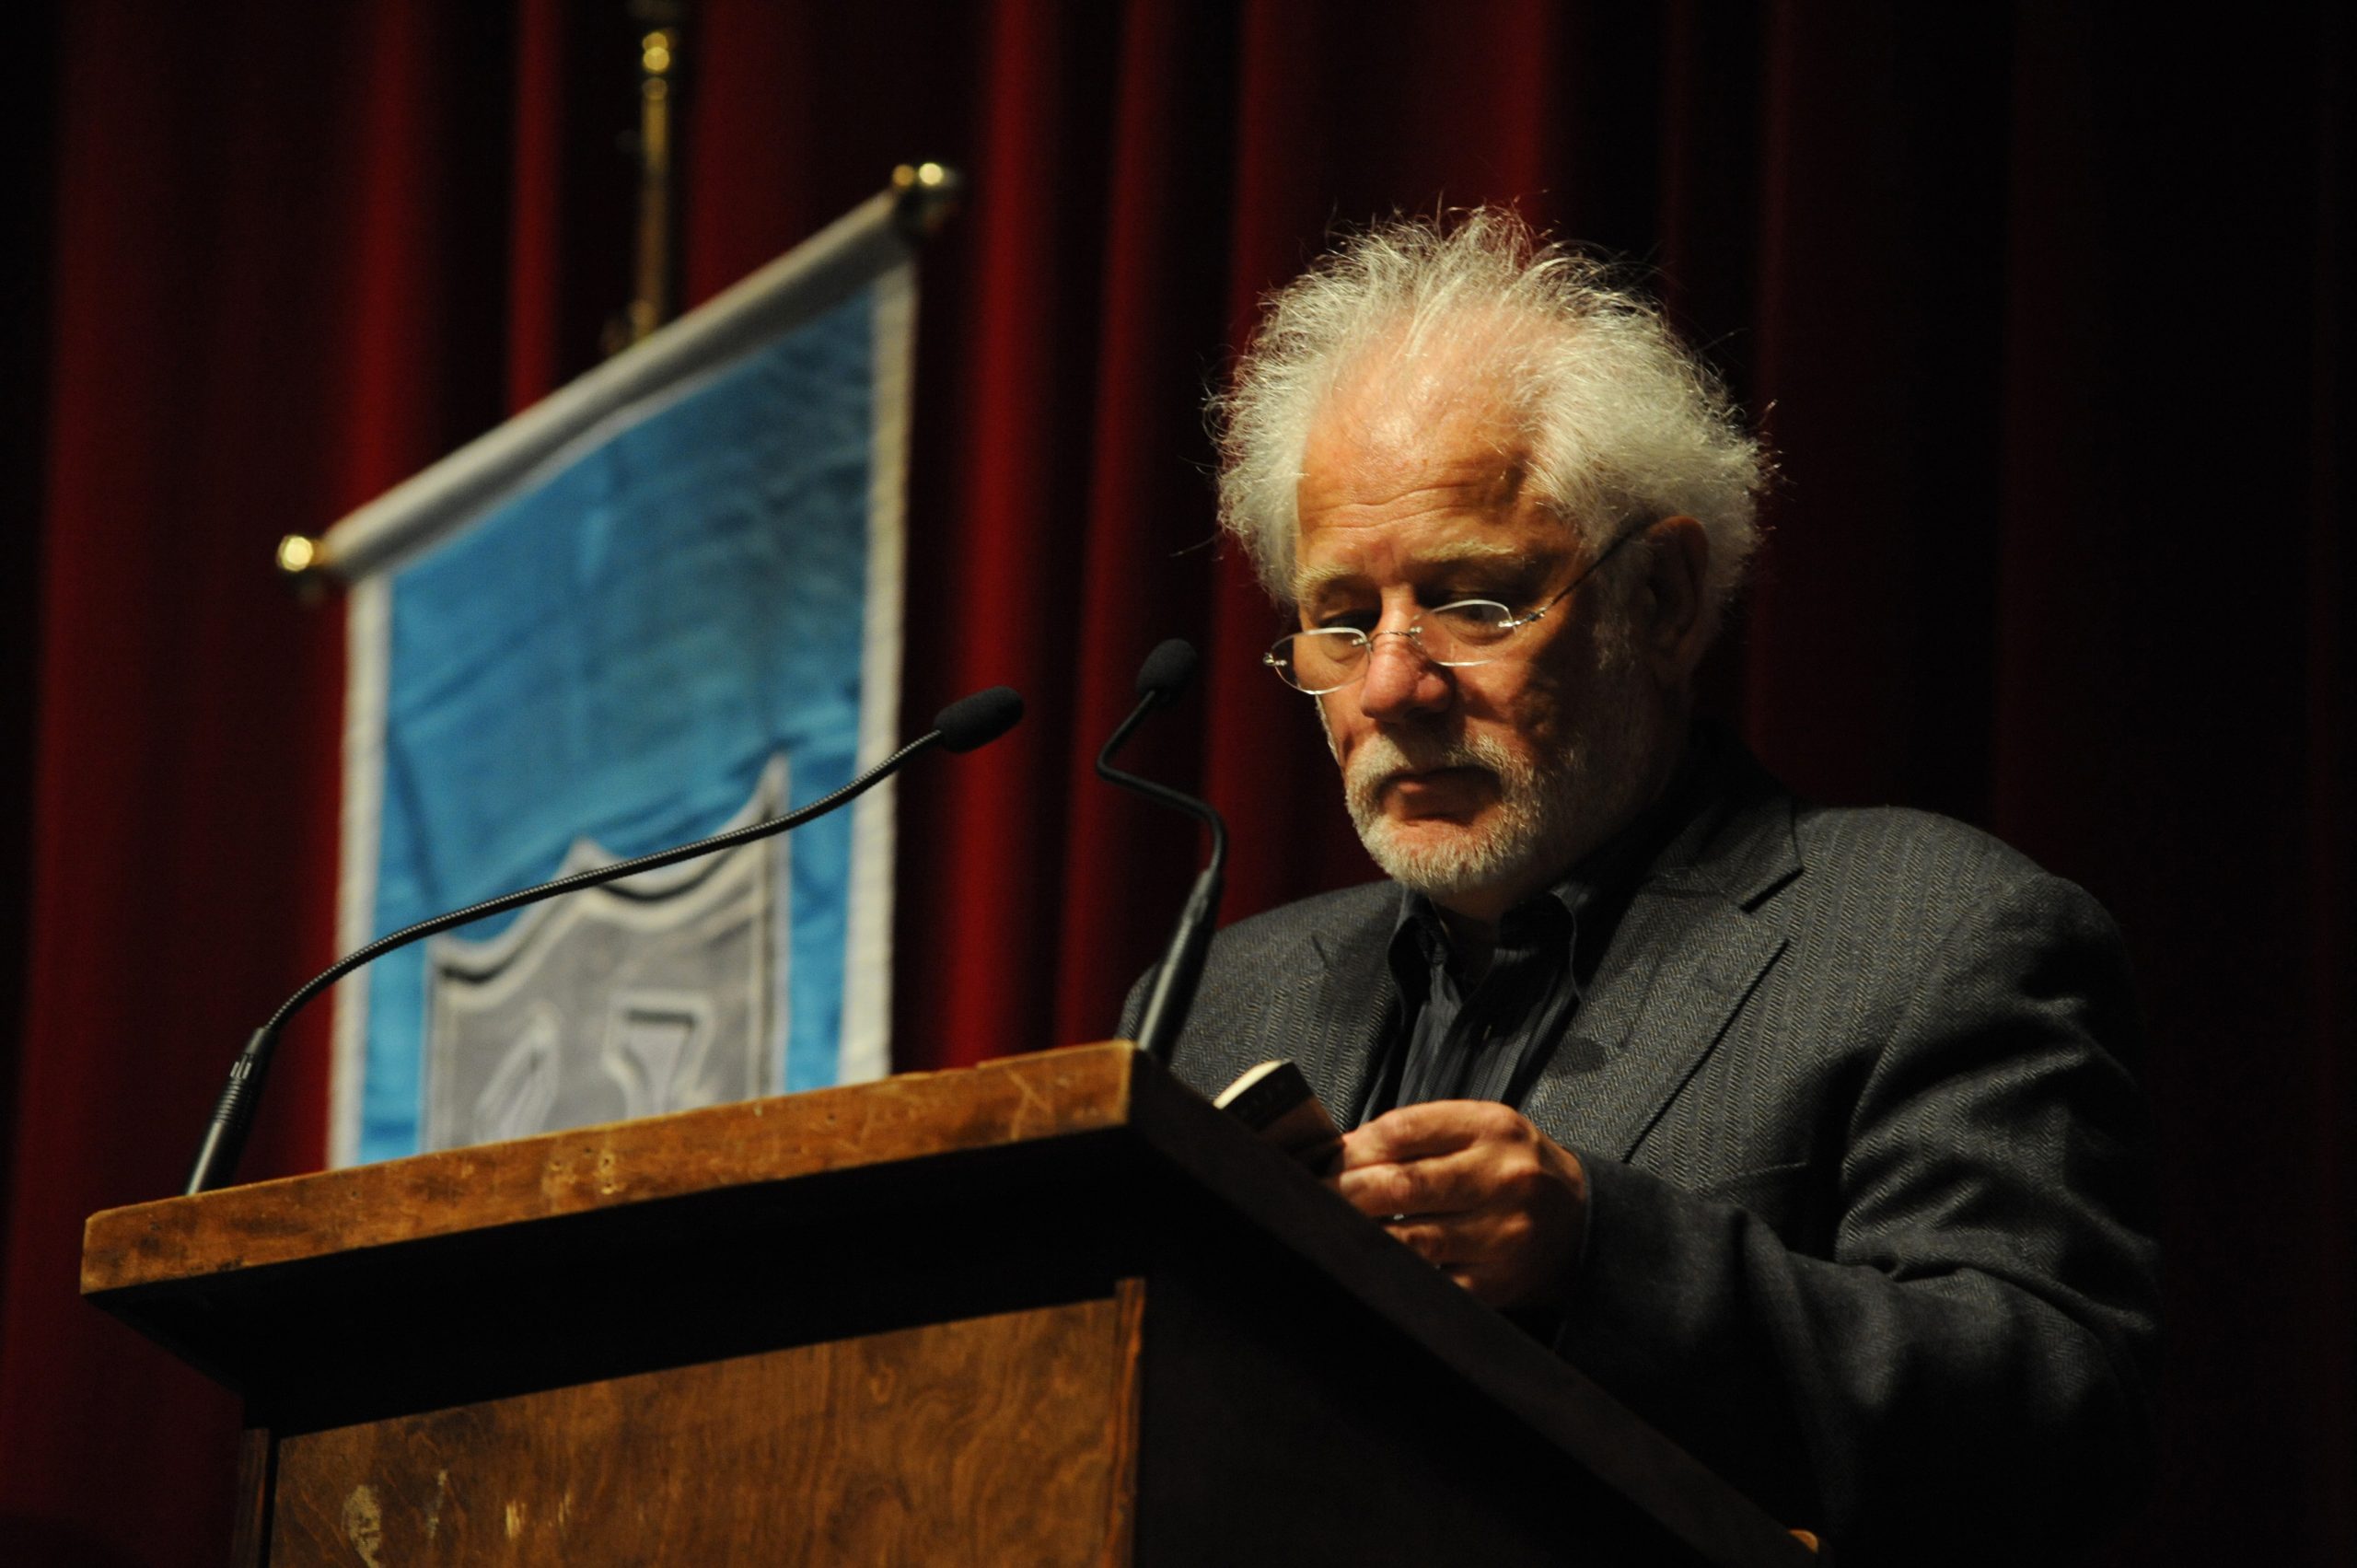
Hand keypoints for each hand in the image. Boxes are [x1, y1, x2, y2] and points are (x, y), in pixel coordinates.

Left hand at [1332, 1100, 1587, 1309]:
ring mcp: (1501, 1236)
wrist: (1581, 1222)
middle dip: (1344, 1193)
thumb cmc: (1512, 1168)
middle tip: (1308, 1196)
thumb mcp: (1478, 1129)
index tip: (1322, 1159)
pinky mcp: (1494, 1285)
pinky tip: (1366, 1263)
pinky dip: (1391, 1273)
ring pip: (1410, 1241)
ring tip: (1327, 1230)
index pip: (1404, 1130)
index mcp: (1492, 1129)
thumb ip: (1416, 1132)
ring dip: (1359, 1236)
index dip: (1352, 1147)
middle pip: (1402, 1185)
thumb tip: (1341, 1151)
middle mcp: (1501, 1179)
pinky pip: (1429, 1282)